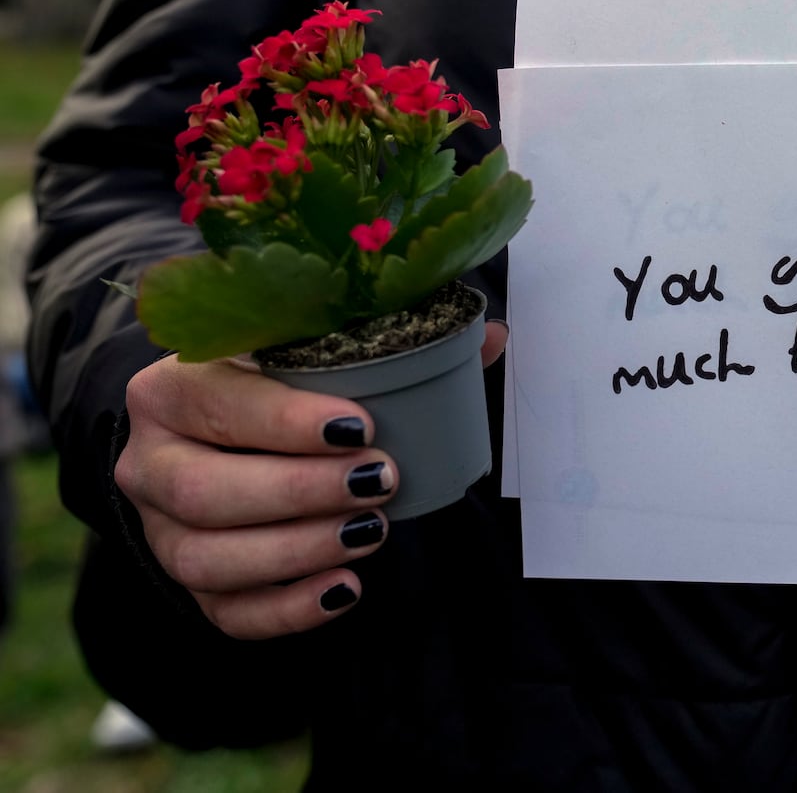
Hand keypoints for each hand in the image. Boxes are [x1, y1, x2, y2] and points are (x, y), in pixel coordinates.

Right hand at [115, 321, 508, 638]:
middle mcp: (147, 460)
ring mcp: (160, 529)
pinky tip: (347, 588)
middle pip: (205, 490)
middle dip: (301, 491)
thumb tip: (495, 337)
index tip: (362, 425)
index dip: (285, 420)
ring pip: (210, 557)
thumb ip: (396, 338)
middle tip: (382, 480)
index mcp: (171, 387)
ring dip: (299, 549)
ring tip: (372, 531)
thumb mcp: (316, 350)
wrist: (213, 436)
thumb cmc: (280, 385)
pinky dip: (288, 609)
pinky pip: (226, 612)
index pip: (217, 403)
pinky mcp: (187, 582)